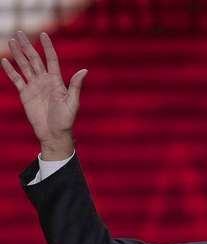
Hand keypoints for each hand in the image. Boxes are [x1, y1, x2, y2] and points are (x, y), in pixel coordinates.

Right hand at [1, 30, 86, 157]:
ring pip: (24, 66)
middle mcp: (44, 81)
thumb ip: (75, 85)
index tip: (44, 34)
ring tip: (11, 41)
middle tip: (19, 32)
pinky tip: (4, 60)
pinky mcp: (25, 94)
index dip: (47, 47)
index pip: (51, 59)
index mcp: (57, 81)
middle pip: (34, 59)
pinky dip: (10, 70)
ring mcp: (34, 86)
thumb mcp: (72, 102)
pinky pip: (16, 79)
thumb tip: (84, 70)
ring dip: (17, 54)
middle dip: (27, 46)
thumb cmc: (66, 120)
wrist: (54, 133)